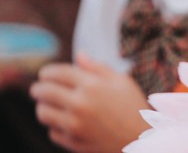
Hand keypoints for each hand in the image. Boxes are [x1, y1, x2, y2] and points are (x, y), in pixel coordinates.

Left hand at [30, 53, 150, 151]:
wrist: (141, 138)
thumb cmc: (133, 106)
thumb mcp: (122, 81)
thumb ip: (98, 67)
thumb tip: (79, 55)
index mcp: (92, 85)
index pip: (57, 73)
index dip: (47, 72)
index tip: (45, 74)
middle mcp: (80, 104)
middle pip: (44, 92)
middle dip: (38, 88)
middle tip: (39, 89)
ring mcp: (74, 124)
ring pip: (43, 113)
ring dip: (43, 107)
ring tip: (49, 105)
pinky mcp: (72, 141)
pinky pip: (52, 131)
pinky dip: (55, 126)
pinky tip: (65, 122)